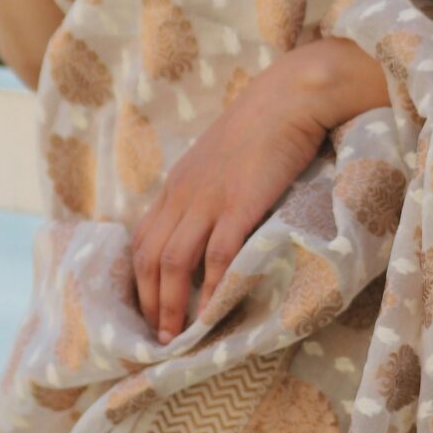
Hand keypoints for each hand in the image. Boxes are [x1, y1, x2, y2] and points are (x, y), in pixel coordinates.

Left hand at [132, 38, 391, 342]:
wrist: (293, 95)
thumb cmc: (267, 124)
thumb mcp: (224, 157)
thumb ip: (210, 188)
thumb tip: (211, 223)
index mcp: (178, 183)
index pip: (142, 238)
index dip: (139, 279)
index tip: (147, 310)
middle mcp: (183, 193)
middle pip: (148, 256)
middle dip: (148, 302)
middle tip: (156, 337)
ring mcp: (209, 198)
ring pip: (172, 261)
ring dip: (170, 305)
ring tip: (176, 337)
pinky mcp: (240, 203)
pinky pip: (215, 255)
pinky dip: (209, 289)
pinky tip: (211, 314)